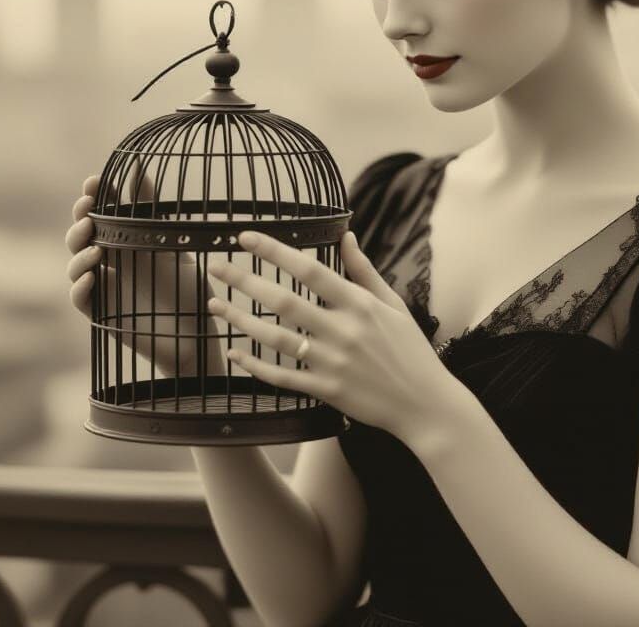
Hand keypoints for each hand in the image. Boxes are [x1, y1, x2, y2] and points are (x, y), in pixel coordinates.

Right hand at [65, 165, 223, 377]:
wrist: (196, 333)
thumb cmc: (187, 289)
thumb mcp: (172, 244)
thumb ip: (152, 212)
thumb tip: (140, 168)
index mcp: (126, 245)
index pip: (99, 215)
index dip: (91, 198)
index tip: (93, 180)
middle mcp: (110, 264)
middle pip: (79, 237)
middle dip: (79, 221)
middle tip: (87, 209)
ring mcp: (105, 289)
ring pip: (75, 266)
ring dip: (79, 253)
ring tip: (96, 246)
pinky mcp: (103, 314)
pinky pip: (81, 299)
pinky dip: (80, 287)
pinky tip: (92, 277)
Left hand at [205, 230, 460, 442]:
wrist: (424, 403)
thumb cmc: (410, 349)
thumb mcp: (393, 303)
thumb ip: (364, 270)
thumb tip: (346, 235)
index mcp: (359, 303)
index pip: (310, 269)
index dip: (275, 251)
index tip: (246, 237)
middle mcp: (343, 329)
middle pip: (284, 301)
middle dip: (245, 281)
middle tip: (216, 267)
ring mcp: (332, 362)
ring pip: (276, 338)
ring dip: (241, 320)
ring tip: (214, 305)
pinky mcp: (326, 390)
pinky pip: (282, 377)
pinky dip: (255, 365)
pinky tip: (234, 353)